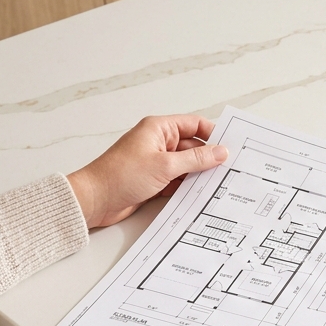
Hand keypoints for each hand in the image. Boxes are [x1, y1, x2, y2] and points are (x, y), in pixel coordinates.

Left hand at [67, 115, 228, 228]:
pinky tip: (201, 194)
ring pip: (187, 165)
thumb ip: (196, 159)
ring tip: (219, 184)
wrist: (94, 200)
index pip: (195, 125)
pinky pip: (178, 180)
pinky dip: (188, 186)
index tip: (231, 147)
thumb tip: (221, 152)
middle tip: (230, 169)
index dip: (214, 134)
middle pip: (193, 146)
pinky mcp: (154, 179)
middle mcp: (159, 142)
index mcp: (159, 128)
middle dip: (209, 158)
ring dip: (199, 174)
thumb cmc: (120, 176)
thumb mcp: (165, 166)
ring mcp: (156, 161)